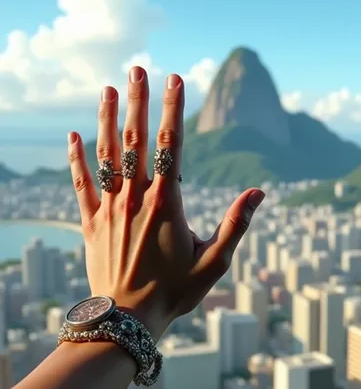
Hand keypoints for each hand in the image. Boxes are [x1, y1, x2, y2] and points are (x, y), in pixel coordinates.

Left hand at [67, 66, 264, 338]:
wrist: (127, 320)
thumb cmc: (174, 293)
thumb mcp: (214, 262)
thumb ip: (236, 224)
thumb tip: (258, 192)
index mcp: (166, 202)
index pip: (170, 144)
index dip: (173, 108)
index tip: (175, 79)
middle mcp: (134, 197)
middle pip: (134, 139)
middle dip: (137, 100)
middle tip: (137, 69)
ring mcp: (109, 208)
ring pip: (105, 154)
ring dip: (107, 119)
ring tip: (108, 88)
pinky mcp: (90, 223)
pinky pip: (81, 184)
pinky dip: (76, 158)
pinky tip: (74, 136)